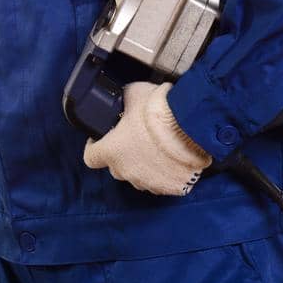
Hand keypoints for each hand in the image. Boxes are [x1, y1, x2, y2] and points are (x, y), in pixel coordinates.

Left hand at [82, 81, 212, 195]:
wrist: (192, 124)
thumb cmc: (158, 108)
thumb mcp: (132, 94)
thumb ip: (123, 102)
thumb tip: (124, 100)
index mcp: (112, 151)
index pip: (91, 158)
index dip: (94, 146)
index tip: (101, 138)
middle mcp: (127, 172)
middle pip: (117, 168)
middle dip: (121, 156)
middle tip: (134, 140)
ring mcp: (149, 182)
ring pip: (139, 177)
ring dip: (143, 166)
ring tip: (156, 150)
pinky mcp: (171, 188)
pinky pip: (162, 183)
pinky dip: (165, 174)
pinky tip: (172, 159)